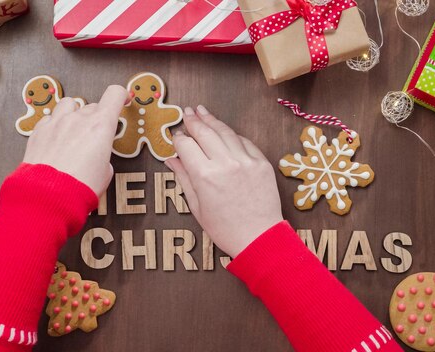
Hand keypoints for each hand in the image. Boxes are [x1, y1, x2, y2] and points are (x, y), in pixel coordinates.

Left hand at [23, 85, 128, 195]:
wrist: (49, 197)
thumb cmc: (79, 188)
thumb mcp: (105, 173)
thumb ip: (103, 155)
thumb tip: (98, 157)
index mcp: (100, 126)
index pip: (115, 94)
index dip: (122, 95)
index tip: (123, 99)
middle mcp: (78, 119)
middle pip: (93, 105)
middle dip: (97, 117)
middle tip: (95, 135)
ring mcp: (56, 123)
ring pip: (69, 105)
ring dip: (74, 113)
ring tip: (75, 130)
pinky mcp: (39, 131)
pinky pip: (50, 118)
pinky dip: (55, 124)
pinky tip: (57, 138)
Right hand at [165, 106, 283, 257]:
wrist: (259, 238)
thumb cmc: (224, 228)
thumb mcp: (197, 206)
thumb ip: (184, 178)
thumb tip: (172, 159)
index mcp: (204, 175)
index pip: (186, 145)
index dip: (179, 138)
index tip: (176, 135)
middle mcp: (225, 163)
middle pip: (205, 132)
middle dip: (194, 121)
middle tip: (187, 112)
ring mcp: (245, 161)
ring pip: (225, 132)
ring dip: (212, 120)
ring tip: (203, 111)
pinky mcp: (261, 162)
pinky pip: (244, 141)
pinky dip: (232, 135)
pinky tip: (224, 131)